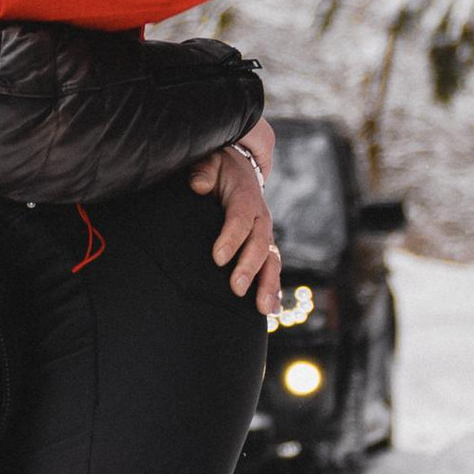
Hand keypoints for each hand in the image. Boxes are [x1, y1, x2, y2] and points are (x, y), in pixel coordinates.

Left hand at [189, 133, 281, 312]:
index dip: (231, 238)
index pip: (240, 219)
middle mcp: (261, 218)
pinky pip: (272, 269)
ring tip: (263, 308)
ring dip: (269, 285)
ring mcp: (265, 235)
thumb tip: (198, 186)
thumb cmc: (220, 170)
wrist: (240, 169)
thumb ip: (203, 171)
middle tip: (237, 288)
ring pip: (272, 261)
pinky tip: (272, 311)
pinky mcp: (265, 247)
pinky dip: (274, 289)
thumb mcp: (211, 162)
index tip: (217, 258)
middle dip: (249, 268)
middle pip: (259, 244)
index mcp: (246, 198)